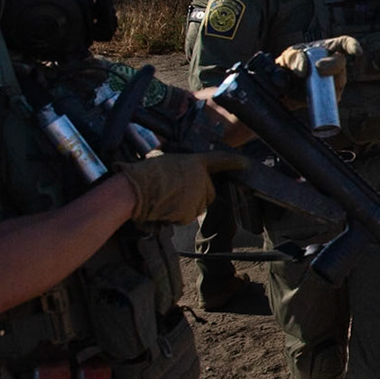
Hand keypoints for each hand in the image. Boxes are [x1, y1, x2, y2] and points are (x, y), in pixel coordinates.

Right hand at [117, 151, 246, 224]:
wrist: (133, 191)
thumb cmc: (142, 175)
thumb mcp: (165, 162)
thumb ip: (181, 169)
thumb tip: (183, 177)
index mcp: (194, 162)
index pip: (218, 160)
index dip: (233, 162)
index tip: (245, 163)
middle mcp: (200, 178)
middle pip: (208, 192)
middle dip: (196, 196)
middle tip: (174, 194)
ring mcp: (197, 195)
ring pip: (198, 207)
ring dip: (184, 207)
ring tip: (164, 199)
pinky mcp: (190, 211)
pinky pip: (186, 218)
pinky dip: (176, 217)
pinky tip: (163, 209)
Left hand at [275, 36, 361, 99]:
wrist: (284, 87)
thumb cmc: (290, 65)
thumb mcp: (289, 57)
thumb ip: (294, 58)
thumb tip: (303, 70)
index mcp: (326, 48)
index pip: (344, 44)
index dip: (352, 46)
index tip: (357, 52)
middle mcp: (334, 63)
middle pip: (340, 63)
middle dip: (332, 65)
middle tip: (319, 68)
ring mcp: (335, 80)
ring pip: (339, 81)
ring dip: (328, 83)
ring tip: (309, 86)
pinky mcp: (332, 95)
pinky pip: (335, 97)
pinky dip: (327, 98)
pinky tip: (314, 97)